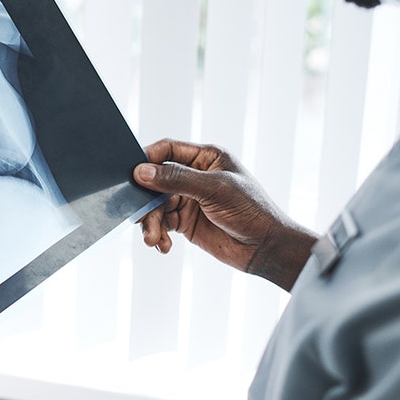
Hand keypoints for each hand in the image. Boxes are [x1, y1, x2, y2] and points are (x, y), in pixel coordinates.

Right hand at [134, 139, 317, 290]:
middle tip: (140, 217)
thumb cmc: (251, 210)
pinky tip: (164, 246)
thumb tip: (141, 172)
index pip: (167, 150)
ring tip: (153, 240)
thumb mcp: (214, 190)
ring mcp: (188, 199)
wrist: (267, 248)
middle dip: (147, 202)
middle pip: (155, 181)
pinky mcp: (185, 221)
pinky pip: (162, 223)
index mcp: (205, 158)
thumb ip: (177, 179)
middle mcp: (194, 176)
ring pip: (156, 205)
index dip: (148, 160)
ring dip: (151, 223)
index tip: (133, 176)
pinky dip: (159, 234)